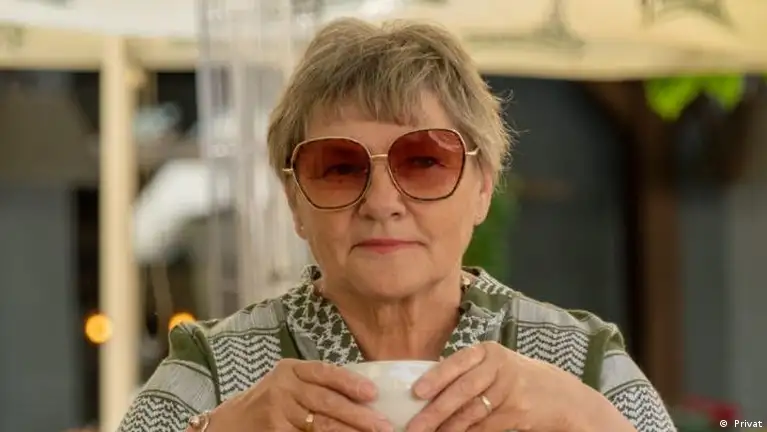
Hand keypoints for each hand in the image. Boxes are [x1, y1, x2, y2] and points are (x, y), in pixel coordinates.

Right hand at [207, 359, 393, 430]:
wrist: (230, 423)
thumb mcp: (289, 384)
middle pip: (326, 402)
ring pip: (321, 426)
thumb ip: (317, 385)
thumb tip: (365, 394)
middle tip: (384, 425)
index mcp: (291, 370)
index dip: (350, 382)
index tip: (373, 393)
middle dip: (358, 415)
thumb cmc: (270, 402)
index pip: (324, 372)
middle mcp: (283, 388)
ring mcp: (277, 413)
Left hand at [405, 342, 635, 431]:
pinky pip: (484, 427)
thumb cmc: (516, 379)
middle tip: (414, 426)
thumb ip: (467, 373)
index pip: (457, 363)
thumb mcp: (495, 366)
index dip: (436, 378)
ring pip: (471, 412)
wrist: (561, 396)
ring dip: (447, 428)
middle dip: (435, 411)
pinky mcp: (517, 413)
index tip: (416, 392)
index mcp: (488, 352)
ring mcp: (510, 391)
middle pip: (462, 390)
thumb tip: (425, 391)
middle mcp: (499, 368)